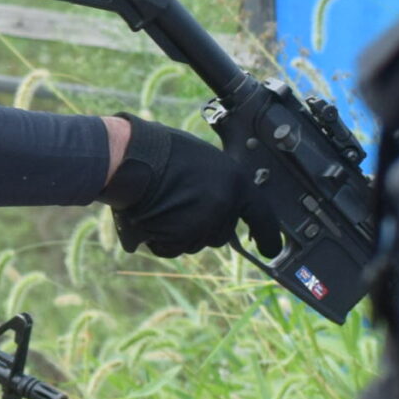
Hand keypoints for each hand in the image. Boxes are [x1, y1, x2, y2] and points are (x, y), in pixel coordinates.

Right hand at [101, 115, 258, 257]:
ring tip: (160, 207)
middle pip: (221, 233)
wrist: (129, 155)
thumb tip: (222, 202)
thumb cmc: (160, 150)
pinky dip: (160, 241)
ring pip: (196, 242)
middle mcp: (224, 205)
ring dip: (180, 233)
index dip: (269, 236)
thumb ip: (218, 184)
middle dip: (204, 226)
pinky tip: (149, 219)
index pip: (262, 216)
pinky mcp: (178, 236)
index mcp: (236, 182)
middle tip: (180, 206)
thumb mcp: (203, 160)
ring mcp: (202, 222)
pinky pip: (172, 248)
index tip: (270, 249)